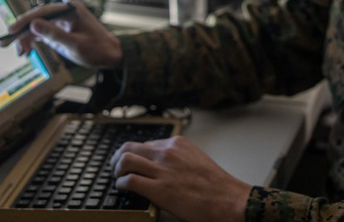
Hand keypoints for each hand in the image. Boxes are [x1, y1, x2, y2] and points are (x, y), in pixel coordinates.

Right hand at [9, 0, 121, 67]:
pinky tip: (26, 51)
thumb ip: (53, 34)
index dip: (24, 21)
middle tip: (5, 43)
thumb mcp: (74, 44)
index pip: (42, 11)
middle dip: (21, 31)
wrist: (111, 55)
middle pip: (37, 18)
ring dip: (26, 39)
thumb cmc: (97, 49)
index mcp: (69, 9)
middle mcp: (64, 11)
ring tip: (20, 53)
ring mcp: (61, 20)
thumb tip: (33, 24)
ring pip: (37, 26)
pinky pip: (42, 32)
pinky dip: (33, 41)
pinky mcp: (60, 29)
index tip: (11, 31)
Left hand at [110, 135, 250, 221]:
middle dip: (117, 158)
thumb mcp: (196, 160)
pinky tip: (124, 189)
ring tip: (117, 178)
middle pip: (129, 146)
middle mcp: (167, 152)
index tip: (131, 163)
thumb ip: (178, 158)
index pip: (145, 143)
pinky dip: (121, 184)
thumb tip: (161, 165)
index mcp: (177, 144)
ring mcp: (162, 169)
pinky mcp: (159, 189)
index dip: (134, 154)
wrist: (228, 200)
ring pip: (125, 160)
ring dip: (116, 170)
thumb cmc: (216, 185)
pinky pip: (129, 180)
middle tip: (116, 169)